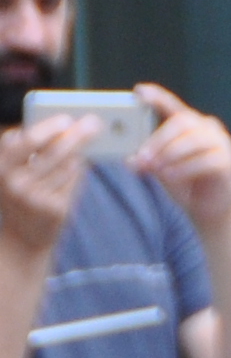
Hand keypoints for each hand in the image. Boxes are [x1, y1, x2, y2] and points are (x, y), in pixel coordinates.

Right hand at [0, 108, 91, 255]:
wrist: (23, 237)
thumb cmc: (23, 194)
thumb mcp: (16, 172)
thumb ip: (32, 151)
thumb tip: (69, 127)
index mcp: (1, 166)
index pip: (22, 140)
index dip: (46, 129)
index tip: (66, 119)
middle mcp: (14, 181)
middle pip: (52, 152)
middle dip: (76, 135)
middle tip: (94, 123)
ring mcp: (34, 197)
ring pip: (68, 165)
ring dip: (80, 153)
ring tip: (90, 139)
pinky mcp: (54, 209)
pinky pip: (74, 182)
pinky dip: (79, 172)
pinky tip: (80, 166)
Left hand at [132, 89, 230, 230]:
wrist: (208, 209)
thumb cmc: (183, 183)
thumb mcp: (160, 168)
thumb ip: (147, 160)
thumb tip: (130, 160)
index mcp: (190, 124)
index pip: (173, 105)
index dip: (157, 97)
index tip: (139, 91)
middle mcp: (209, 129)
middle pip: (183, 122)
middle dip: (159, 139)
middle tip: (143, 156)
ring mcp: (222, 144)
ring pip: (194, 140)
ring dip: (171, 155)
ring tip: (155, 168)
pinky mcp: (228, 162)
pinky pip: (206, 161)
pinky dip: (185, 168)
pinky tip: (170, 176)